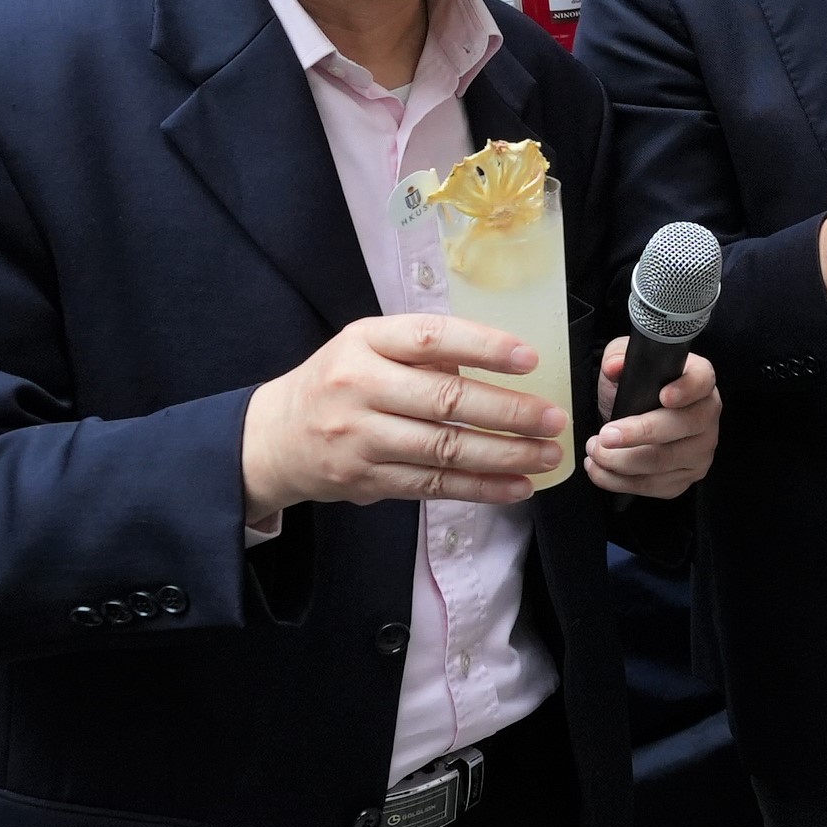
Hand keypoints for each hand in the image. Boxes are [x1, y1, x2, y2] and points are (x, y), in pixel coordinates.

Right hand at [239, 313, 564, 514]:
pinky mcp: (366, 480)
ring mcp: (361, 439)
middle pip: (446, 402)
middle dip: (509, 412)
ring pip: (445, 450)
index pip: (432, 338)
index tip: (530, 359)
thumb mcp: (366, 347)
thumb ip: (422, 352)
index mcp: (365, 342)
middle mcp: (360, 388)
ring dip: (504, 456)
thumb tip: (496, 364)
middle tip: (554, 419)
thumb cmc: (337, 382)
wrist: (273, 438)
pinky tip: (516, 487)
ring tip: (546, 455)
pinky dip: (480, 488)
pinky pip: (433, 486)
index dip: (484, 347)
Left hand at [582, 341, 718, 500]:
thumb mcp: (624, 362)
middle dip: (638, 434)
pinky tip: (601, 470)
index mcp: (699, 380)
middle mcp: (707, 415)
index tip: (663, 396)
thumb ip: (617, 357)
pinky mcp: (686, 476)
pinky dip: (621, 481)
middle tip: (605, 436)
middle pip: (682, 426)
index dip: (686, 389)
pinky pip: (655, 485)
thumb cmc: (637, 389)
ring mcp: (701, 449)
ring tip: (594, 451)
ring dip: (621, 461)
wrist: (636, 417)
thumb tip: (614, 367)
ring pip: (663, 462)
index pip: (701, 381)